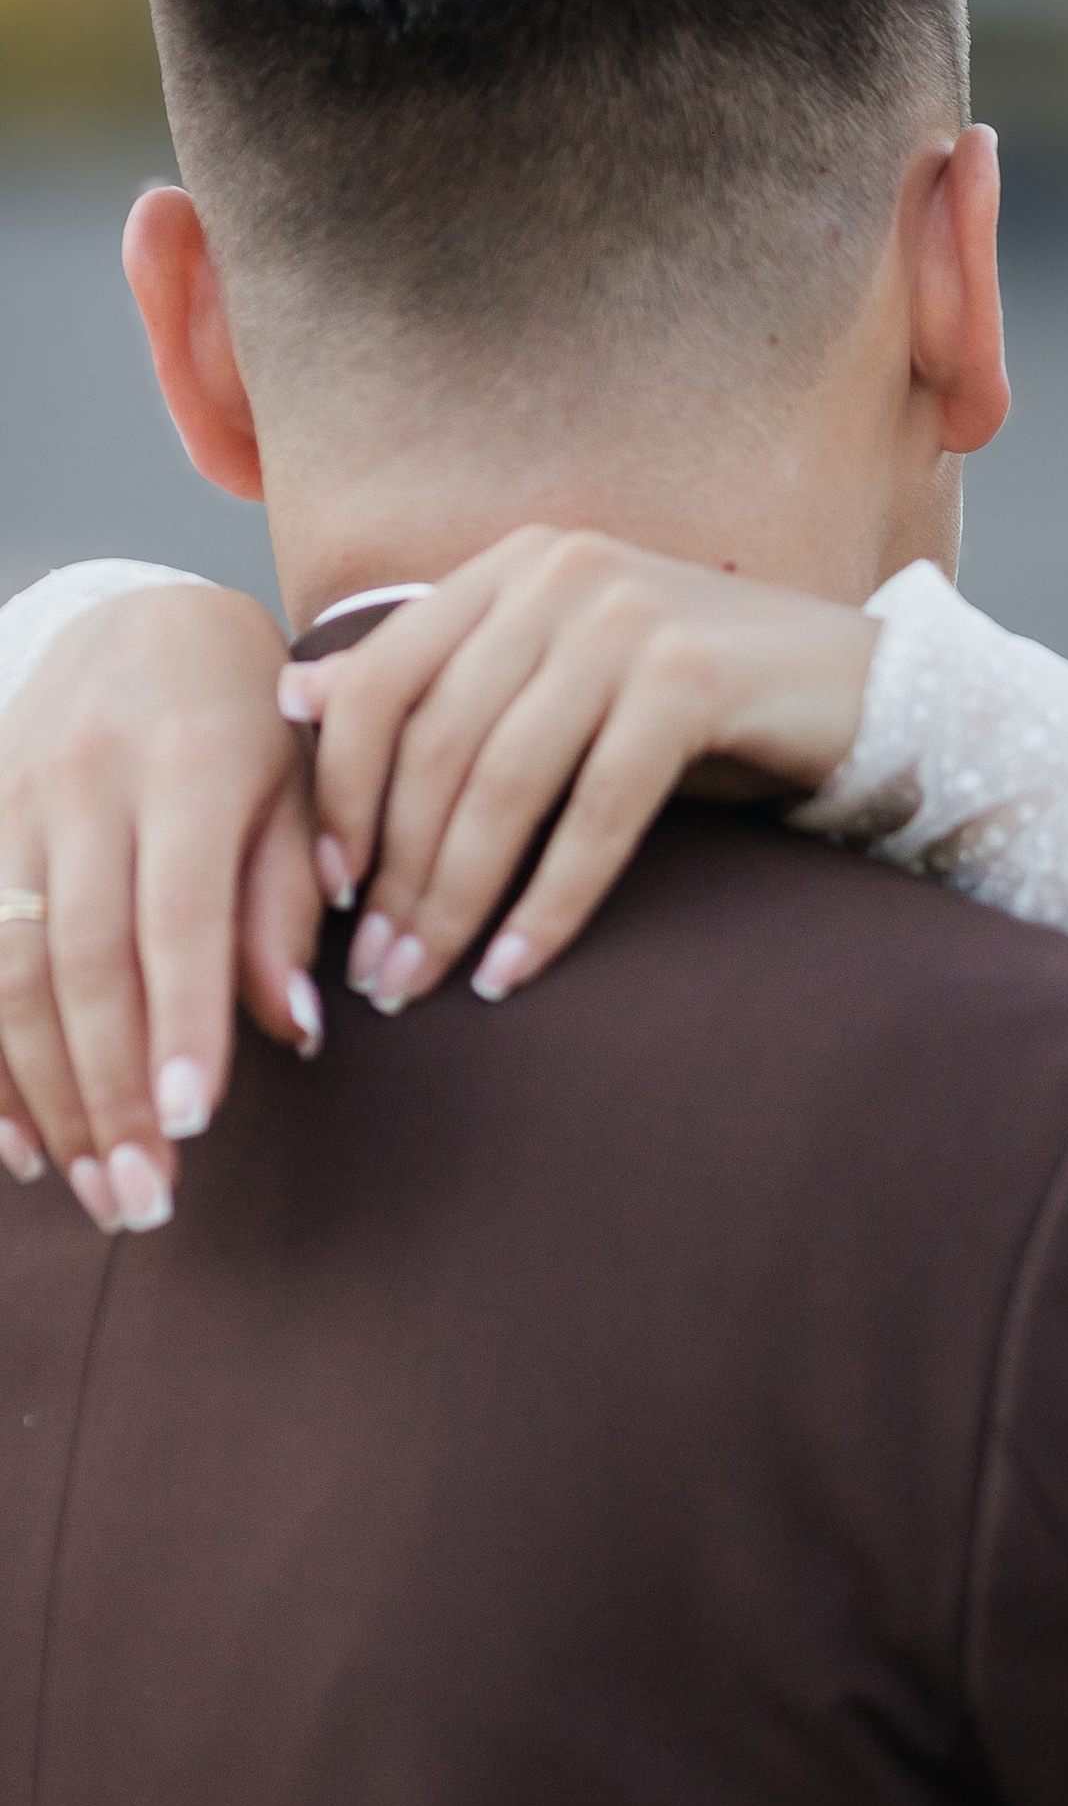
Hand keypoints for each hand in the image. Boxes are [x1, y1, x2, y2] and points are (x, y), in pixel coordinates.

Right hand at [0, 583, 317, 1231]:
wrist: (147, 608)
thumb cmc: (251, 718)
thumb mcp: (301, 788)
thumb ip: (287, 905)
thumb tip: (293, 1029)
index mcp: (186, 767)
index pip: (176, 917)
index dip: (179, 1022)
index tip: (191, 1122)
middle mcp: (82, 784)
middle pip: (81, 960)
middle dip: (107, 1090)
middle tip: (145, 1197)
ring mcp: (8, 803)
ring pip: (7, 966)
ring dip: (44, 1092)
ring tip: (92, 1188)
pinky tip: (16, 1143)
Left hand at [287, 529, 879, 1014]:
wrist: (868, 692)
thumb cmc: (705, 706)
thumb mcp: (564, 684)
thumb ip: (448, 687)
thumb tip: (299, 706)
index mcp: (516, 564)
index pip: (381, 678)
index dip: (339, 791)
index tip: (327, 891)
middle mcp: (563, 573)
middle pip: (437, 741)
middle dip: (394, 872)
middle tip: (376, 973)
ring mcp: (629, 617)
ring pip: (505, 782)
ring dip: (455, 900)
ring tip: (428, 983)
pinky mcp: (693, 678)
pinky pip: (595, 813)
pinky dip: (550, 903)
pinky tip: (516, 971)